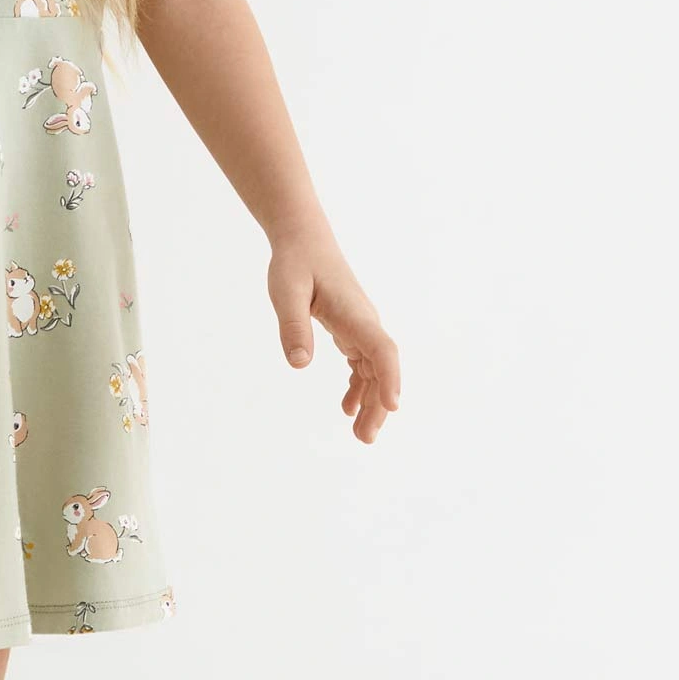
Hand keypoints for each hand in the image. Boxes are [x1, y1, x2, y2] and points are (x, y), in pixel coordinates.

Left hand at [267, 226, 400, 443]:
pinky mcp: (351, 329)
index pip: (382, 350)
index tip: (392, 406)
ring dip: (371, 401)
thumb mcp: (286, 292)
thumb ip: (293, 327)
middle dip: (378, 404)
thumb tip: (299, 364)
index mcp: (354, 314)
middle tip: (364, 438)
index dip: (390, 378)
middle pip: (381, 368)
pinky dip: (359, 386)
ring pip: (374, 370)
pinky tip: (348, 407)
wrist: (304, 241)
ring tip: (360, 434)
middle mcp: (364, 322)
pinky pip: (362, 362)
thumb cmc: (295, 263)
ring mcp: (360, 327)